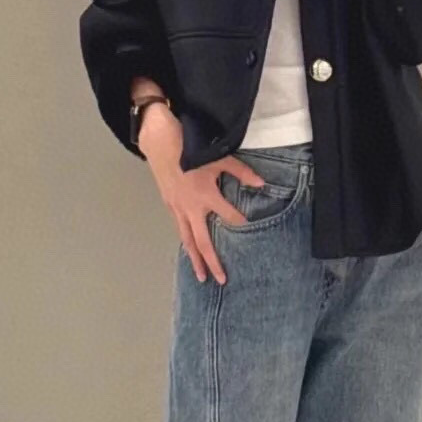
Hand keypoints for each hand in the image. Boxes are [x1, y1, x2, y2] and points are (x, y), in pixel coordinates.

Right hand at [138, 104, 262, 284]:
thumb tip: (261, 184)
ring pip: (187, 240)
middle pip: (203, 242)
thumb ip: (241, 173)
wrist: (160, 142)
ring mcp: (178, 209)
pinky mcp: (169, 206)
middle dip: (212, 262)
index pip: (229, 216)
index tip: (247, 224)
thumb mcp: (220, 159)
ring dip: (195, 260)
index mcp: (206, 197)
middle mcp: (191, 208)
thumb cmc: (190, 148)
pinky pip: (179, 229)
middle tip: (221, 279)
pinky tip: (190, 250)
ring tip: (201, 276)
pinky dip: (186, 242)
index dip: (240, 221)